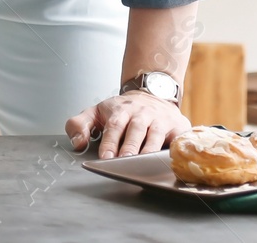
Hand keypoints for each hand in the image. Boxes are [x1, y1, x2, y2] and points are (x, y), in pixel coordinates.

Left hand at [65, 91, 191, 158]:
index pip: (114, 125)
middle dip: (130, 147)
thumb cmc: (123, 109)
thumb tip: (78, 143)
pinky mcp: (177, 126)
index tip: (105, 157)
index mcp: (121, 109)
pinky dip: (175, 147)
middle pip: (136, 129)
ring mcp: (161, 119)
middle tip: (123, 162)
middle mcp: (142, 112)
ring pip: (156, 134)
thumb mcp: (96, 112)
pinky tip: (169, 159)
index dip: (110, 141)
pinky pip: (178, 138)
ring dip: (149, 150)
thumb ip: (79, 125)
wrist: (153, 92)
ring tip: (142, 165)